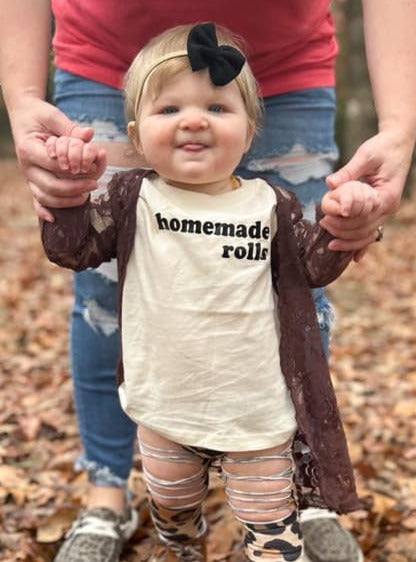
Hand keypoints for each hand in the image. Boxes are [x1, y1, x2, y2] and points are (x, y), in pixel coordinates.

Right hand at [9, 97, 103, 220]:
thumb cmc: (41, 116)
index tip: (91, 166)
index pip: (53, 164)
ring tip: (86, 196)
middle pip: (50, 185)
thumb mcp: (54, 116)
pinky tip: (54, 219)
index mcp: (28, 148)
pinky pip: (37, 201)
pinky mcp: (33, 182)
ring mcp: (29, 177)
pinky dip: (43, 212)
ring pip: (44, 197)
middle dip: (74, 187)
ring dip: (66, 201)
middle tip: (95, 184)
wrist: (25, 116)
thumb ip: (70, 127)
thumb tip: (89, 135)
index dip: (72, 168)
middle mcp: (26, 166)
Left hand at [320, 128, 414, 259]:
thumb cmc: (382, 147)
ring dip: (349, 240)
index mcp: (386, 196)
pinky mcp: (381, 211)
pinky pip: (372, 232)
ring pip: (367, 235)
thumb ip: (348, 171)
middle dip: (342, 230)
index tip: (325, 217)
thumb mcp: (365, 155)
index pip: (363, 216)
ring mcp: (386, 212)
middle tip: (322, 224)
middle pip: (364, 229)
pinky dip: (362, 244)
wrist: (398, 143)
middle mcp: (389, 208)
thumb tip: (330, 184)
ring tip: (329, 239)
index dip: (343, 220)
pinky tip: (353, 257)